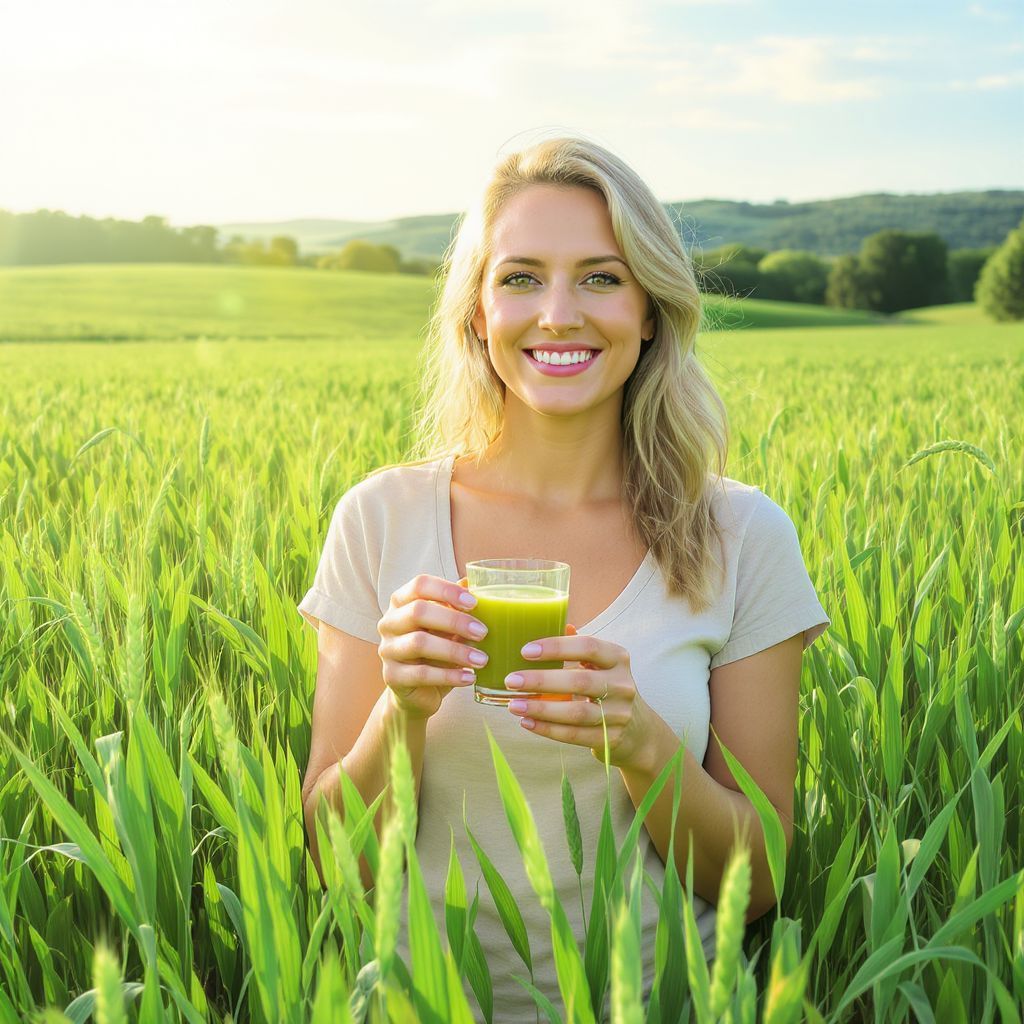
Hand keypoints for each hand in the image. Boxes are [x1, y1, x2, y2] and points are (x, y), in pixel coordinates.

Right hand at [378, 574, 488, 719]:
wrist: (419, 692)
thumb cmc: (437, 651)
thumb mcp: (448, 627)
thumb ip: (457, 606)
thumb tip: (471, 581)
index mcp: (402, 602)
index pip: (420, 585)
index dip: (447, 590)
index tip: (474, 603)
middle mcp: (389, 622)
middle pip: (418, 611)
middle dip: (454, 621)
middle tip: (483, 632)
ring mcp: (387, 649)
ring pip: (419, 643)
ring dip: (455, 651)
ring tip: (481, 659)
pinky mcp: (392, 676)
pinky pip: (421, 674)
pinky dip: (449, 676)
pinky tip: (469, 677)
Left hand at [504, 623, 654, 768]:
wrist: (638, 729)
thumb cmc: (608, 687)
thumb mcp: (601, 664)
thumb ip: (578, 646)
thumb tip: (554, 621)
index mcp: (617, 658)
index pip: (588, 647)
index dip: (557, 647)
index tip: (526, 650)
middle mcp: (622, 684)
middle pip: (580, 681)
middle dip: (541, 681)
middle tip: (512, 680)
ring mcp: (618, 714)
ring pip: (576, 712)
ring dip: (541, 709)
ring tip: (513, 705)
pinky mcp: (610, 739)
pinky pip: (575, 735)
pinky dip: (548, 729)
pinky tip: (527, 722)